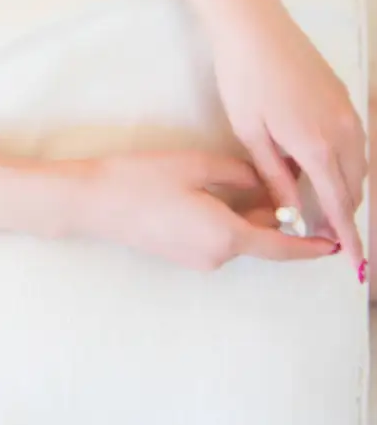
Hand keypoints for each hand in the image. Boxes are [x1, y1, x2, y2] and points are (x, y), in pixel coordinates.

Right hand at [78, 138, 343, 271]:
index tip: (335, 243)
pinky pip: (217, 239)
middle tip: (285, 185)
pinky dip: (229, 221)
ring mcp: (196, 259)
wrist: (91, 202)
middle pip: (261, 240)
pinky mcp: (180, 255)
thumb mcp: (196, 165)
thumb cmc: (140, 181)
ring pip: (238, 238)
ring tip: (248, 183)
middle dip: (277, 219)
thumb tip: (263, 182)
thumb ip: (239, 174)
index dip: (310, 246)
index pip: (281, 247)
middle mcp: (216, 256)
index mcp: (226, 235)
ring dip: (250, 217)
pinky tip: (216, 195)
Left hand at [204, 0, 367, 271]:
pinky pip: (356, 141)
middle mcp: (342, 130)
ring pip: (359, 164)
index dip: (347, 236)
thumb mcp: (250, 133)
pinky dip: (346, 161)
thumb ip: (275, 177)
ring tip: (323, 205)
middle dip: (344, 214)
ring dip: (346, 187)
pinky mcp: (343, 95)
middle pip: (354, 187)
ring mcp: (347, 110)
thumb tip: (293, 213)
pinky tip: (323, 165)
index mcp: (317, 146)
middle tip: (326, 234)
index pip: (339, 205)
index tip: (357, 263)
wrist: (253, 23)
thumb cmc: (243, 76)